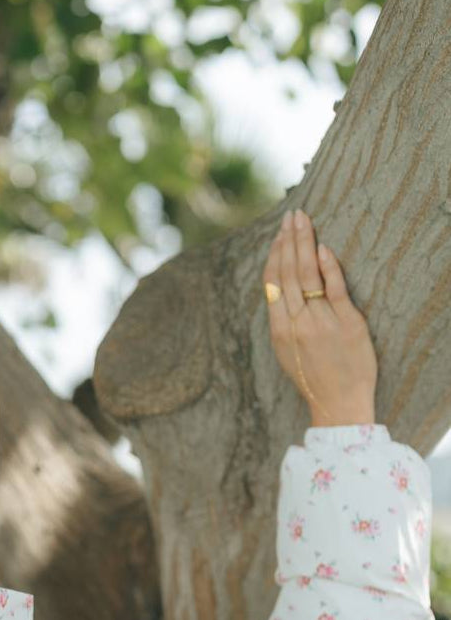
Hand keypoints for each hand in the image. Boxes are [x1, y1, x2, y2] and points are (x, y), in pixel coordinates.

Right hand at [263, 207, 377, 426]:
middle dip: (290, 240)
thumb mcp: (288, 352)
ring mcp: (321, 322)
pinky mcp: (347, 323)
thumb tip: (279, 291)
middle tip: (293, 215)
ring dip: (305, 244)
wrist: (338, 403)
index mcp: (280, 329)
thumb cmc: (314, 378)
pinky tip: (323, 248)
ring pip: (307, 275)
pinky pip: (334, 289)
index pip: (273, 282)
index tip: (279, 233)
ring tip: (304, 222)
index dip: (275, 254)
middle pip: (289, 272)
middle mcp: (296, 322)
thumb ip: (284, 321)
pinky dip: (327, 267)